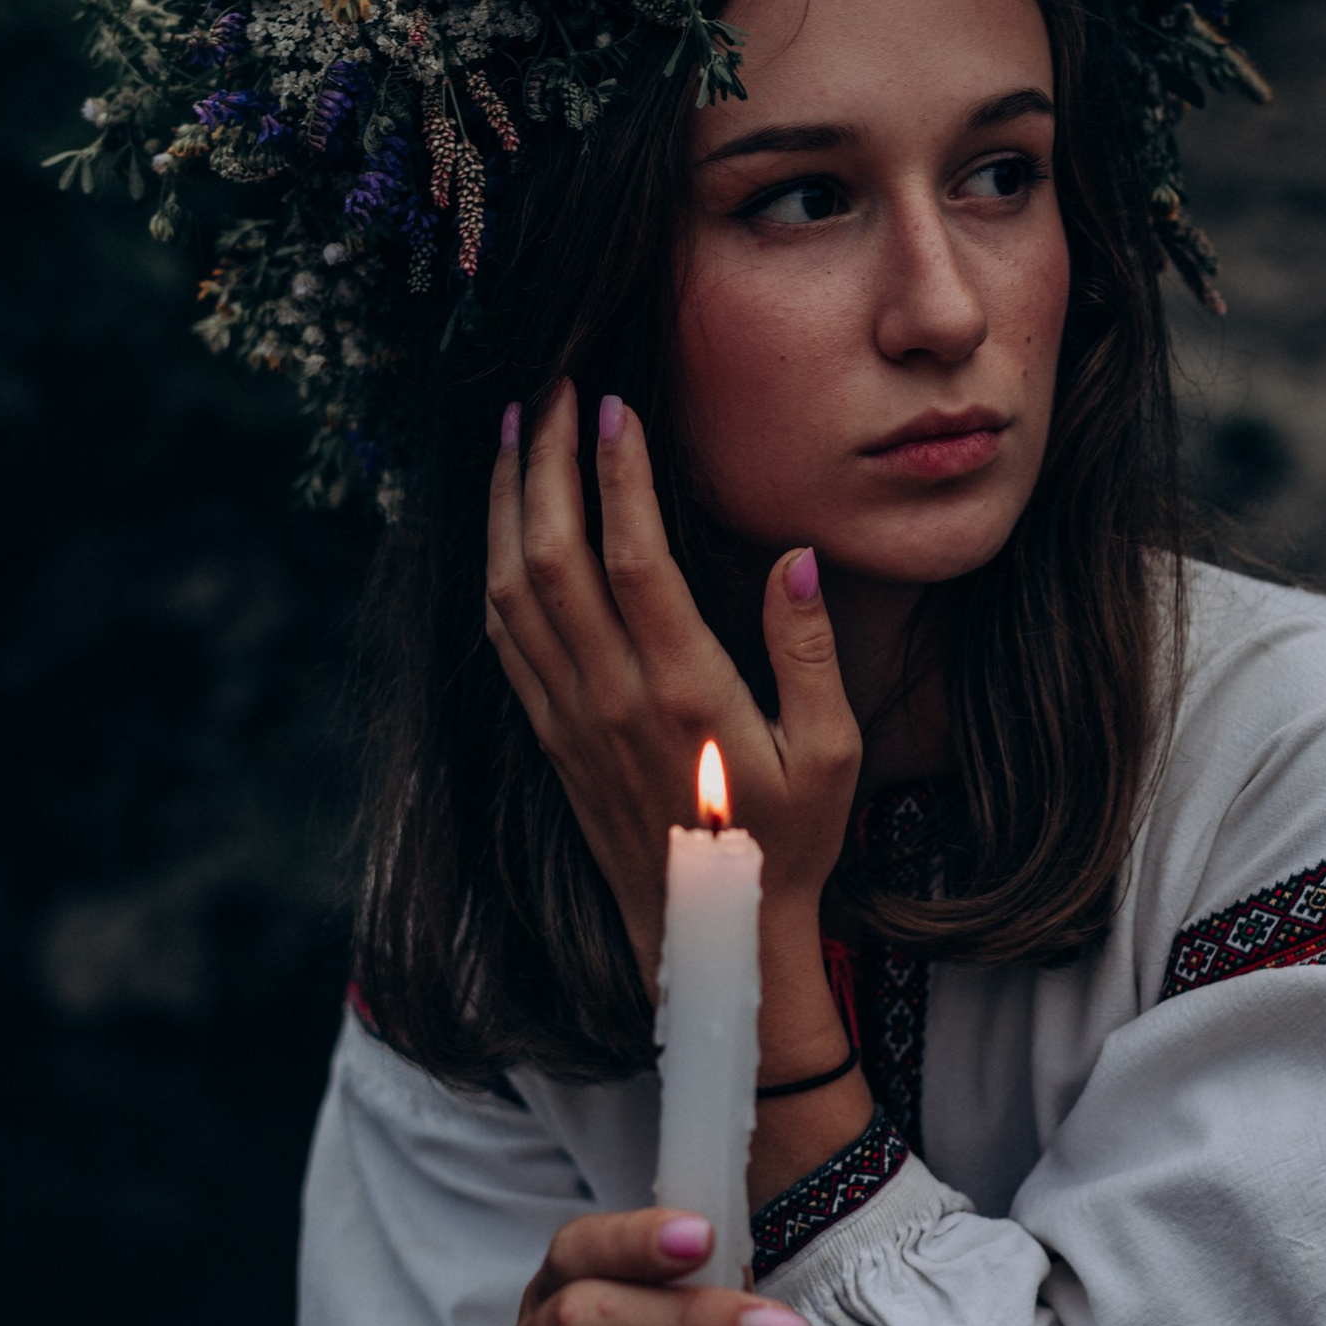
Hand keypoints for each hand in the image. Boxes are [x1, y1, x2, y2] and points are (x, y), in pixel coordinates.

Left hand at [484, 379, 860, 1025]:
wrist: (710, 938)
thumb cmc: (785, 844)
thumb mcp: (831, 754)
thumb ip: (809, 652)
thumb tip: (793, 555)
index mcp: (682, 693)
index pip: (633, 560)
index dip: (617, 475)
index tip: (614, 403)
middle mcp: (611, 699)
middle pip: (551, 558)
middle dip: (544, 464)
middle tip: (550, 387)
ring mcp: (570, 718)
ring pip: (511, 592)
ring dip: (504, 504)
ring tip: (513, 431)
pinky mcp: (550, 736)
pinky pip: (504, 638)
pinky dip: (494, 567)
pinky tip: (503, 524)